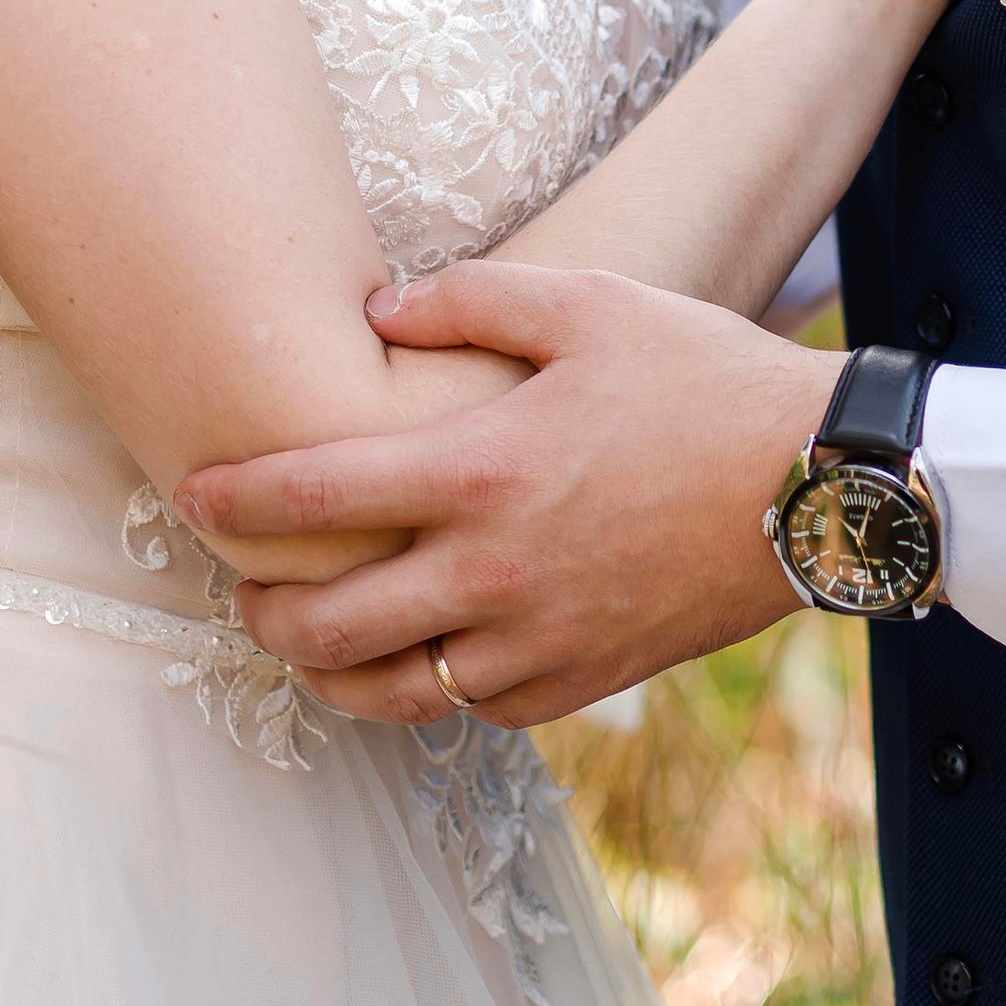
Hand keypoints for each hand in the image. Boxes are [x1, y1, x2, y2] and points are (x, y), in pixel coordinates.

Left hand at [175, 266, 839, 726]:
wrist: (817, 484)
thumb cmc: (700, 377)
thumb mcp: (589, 303)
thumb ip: (472, 297)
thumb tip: (378, 311)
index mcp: (480, 470)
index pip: (313, 494)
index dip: (233, 497)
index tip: (189, 493)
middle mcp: (491, 571)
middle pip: (327, 622)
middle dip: (260, 606)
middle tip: (238, 584)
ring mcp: (535, 638)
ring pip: (390, 689)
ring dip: (328, 671)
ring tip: (305, 643)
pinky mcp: (582, 679)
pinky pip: (474, 707)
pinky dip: (428, 690)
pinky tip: (417, 659)